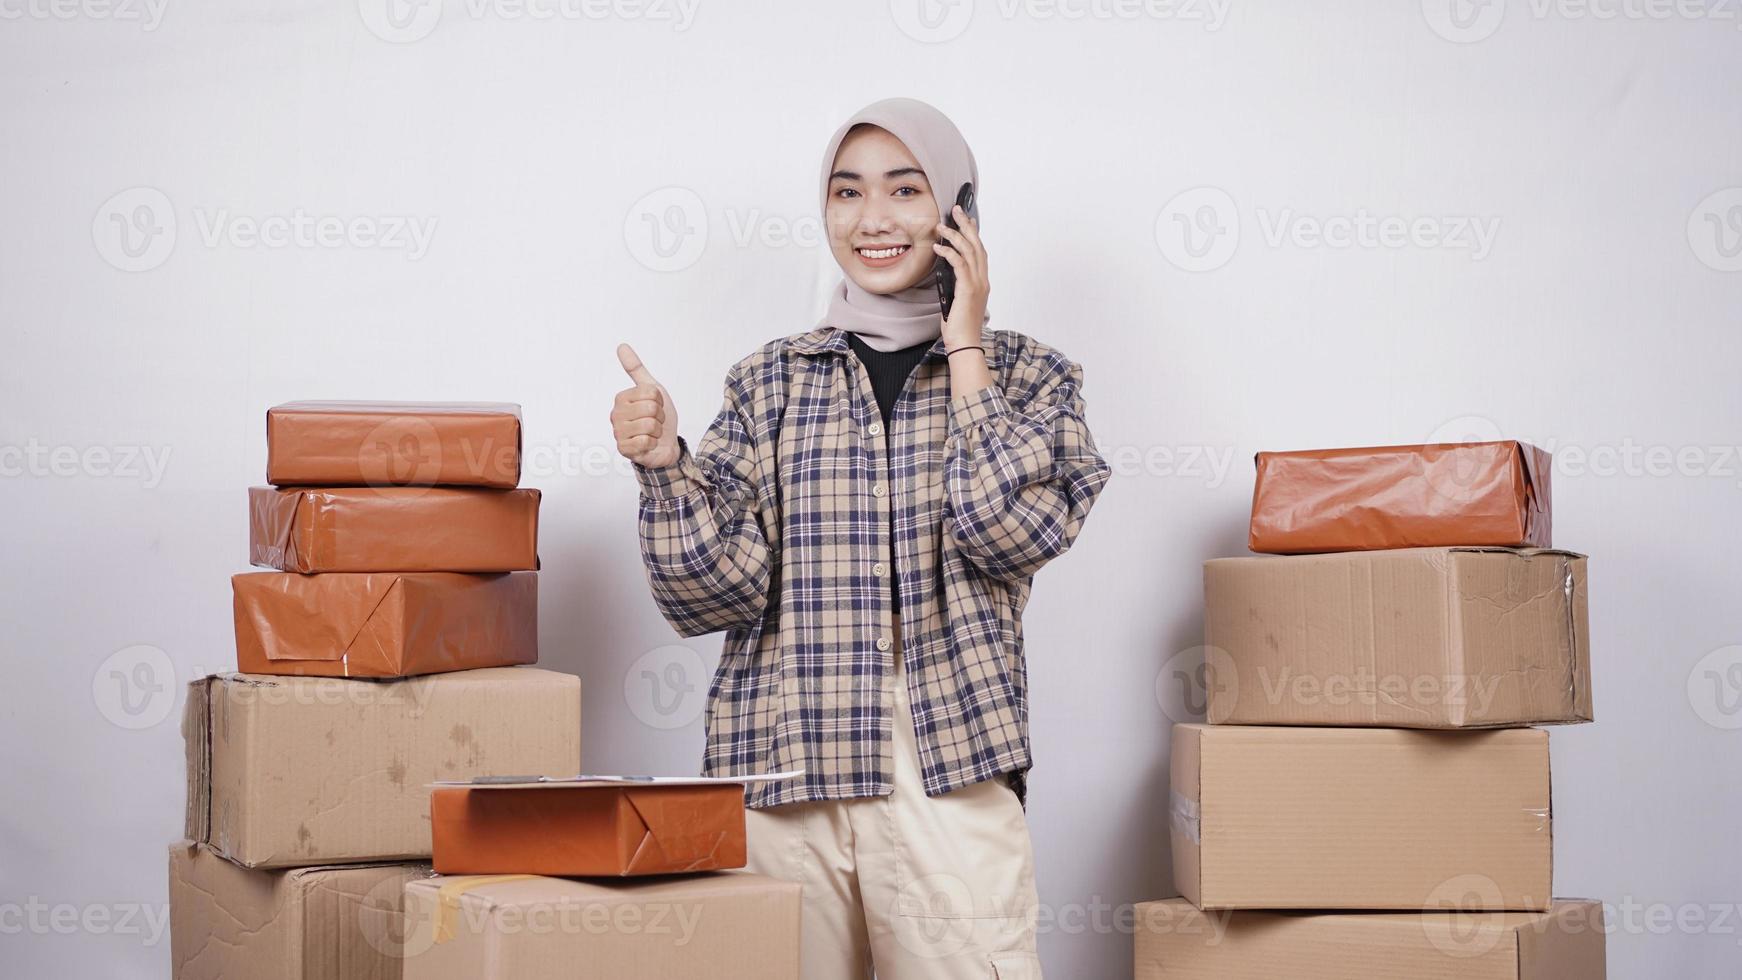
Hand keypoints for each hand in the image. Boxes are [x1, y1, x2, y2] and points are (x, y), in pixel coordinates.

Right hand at [612, 343, 679, 468]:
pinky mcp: (623, 449)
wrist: (666, 444)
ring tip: (652, 433)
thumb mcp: (652, 389)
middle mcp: (616, 415)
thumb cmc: (658, 417)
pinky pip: (645, 441)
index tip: (656, 407)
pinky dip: (652, 443)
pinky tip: (648, 444)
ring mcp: (618, 433)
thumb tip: (621, 346)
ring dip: (657, 431)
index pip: (650, 393)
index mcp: (621, 398)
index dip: (660, 401)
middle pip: (650, 408)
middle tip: (655, 422)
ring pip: (649, 425)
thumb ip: (636, 369)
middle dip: (659, 417)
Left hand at [932, 203, 989, 349]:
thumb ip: (955, 285)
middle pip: (977, 245)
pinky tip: (938, 247)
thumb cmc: (959, 327)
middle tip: (957, 209)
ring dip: (954, 235)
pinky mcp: (967, 290)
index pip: (980, 252)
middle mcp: (982, 280)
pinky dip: (949, 252)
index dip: (974, 234)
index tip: (968, 219)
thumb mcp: (956, 301)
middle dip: (966, 225)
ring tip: (941, 226)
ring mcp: (977, 284)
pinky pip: (959, 264)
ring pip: (968, 251)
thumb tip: (946, 273)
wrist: (964, 344)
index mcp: (982, 282)